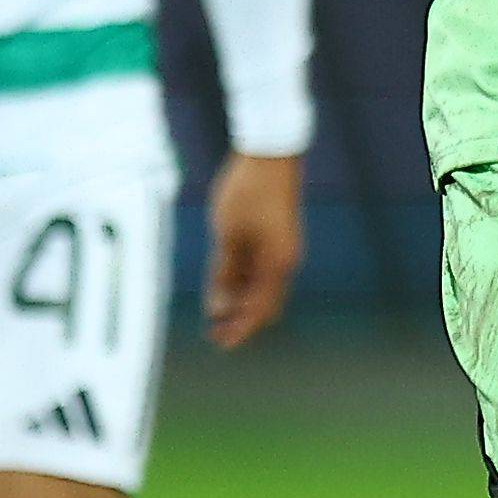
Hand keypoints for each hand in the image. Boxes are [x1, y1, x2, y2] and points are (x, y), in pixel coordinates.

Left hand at [201, 150, 304, 350]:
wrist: (270, 153)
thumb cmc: (248, 192)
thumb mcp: (228, 235)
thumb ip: (224, 271)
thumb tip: (220, 305)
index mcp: (277, 264)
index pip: (258, 310)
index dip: (240, 329)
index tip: (221, 344)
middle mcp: (284, 261)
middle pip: (264, 304)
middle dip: (241, 320)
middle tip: (215, 333)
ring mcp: (282, 249)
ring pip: (261, 287)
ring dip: (239, 300)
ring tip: (213, 313)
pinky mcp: (276, 236)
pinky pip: (260, 269)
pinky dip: (242, 281)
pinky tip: (221, 286)